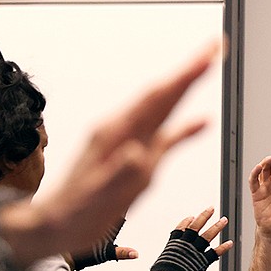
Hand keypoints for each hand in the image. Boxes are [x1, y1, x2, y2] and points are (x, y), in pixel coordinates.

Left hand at [0, 41, 223, 265]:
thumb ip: (120, 173)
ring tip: (207, 67)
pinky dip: (182, 126)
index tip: (208, 56)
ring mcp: (126, 143)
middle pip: (162, 94)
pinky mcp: (130, 156)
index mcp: (115, 135)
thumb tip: (137, 153)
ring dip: (185, 87)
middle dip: (190, 70)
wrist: (55, 223)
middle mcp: (122, 131)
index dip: (185, 76)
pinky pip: (161, 135)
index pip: (156, 98)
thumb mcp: (98, 196)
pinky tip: (198, 121)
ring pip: (161, 108)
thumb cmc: (75, 212)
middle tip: (216, 47)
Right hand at [147, 207, 233, 270]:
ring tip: (224, 219)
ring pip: (208, 235)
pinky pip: (215, 252)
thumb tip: (162, 265)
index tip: (191, 217)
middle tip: (211, 208)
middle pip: (196, 226)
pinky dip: (223, 248)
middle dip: (204, 216)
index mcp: (174, 243)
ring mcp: (195, 251)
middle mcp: (185, 244)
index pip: (181, 228)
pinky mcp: (202, 261)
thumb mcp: (161, 263)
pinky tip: (229, 243)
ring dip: (217, 226)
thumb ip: (166, 260)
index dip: (186, 222)